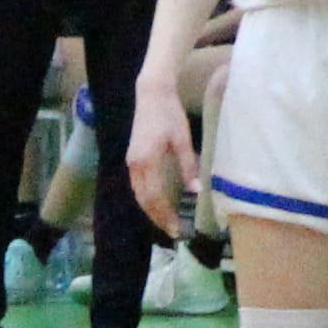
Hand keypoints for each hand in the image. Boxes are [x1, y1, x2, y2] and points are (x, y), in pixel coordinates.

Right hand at [123, 84, 200, 237]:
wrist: (151, 94)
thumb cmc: (170, 114)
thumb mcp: (183, 140)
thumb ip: (188, 167)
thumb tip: (196, 191)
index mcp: (146, 161)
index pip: (155, 197)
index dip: (165, 215)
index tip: (176, 228)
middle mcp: (134, 164)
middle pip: (144, 199)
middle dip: (157, 217)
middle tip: (172, 232)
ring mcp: (131, 161)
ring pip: (138, 194)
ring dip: (151, 210)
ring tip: (165, 222)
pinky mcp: (132, 158)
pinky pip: (137, 185)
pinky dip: (146, 198)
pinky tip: (157, 205)